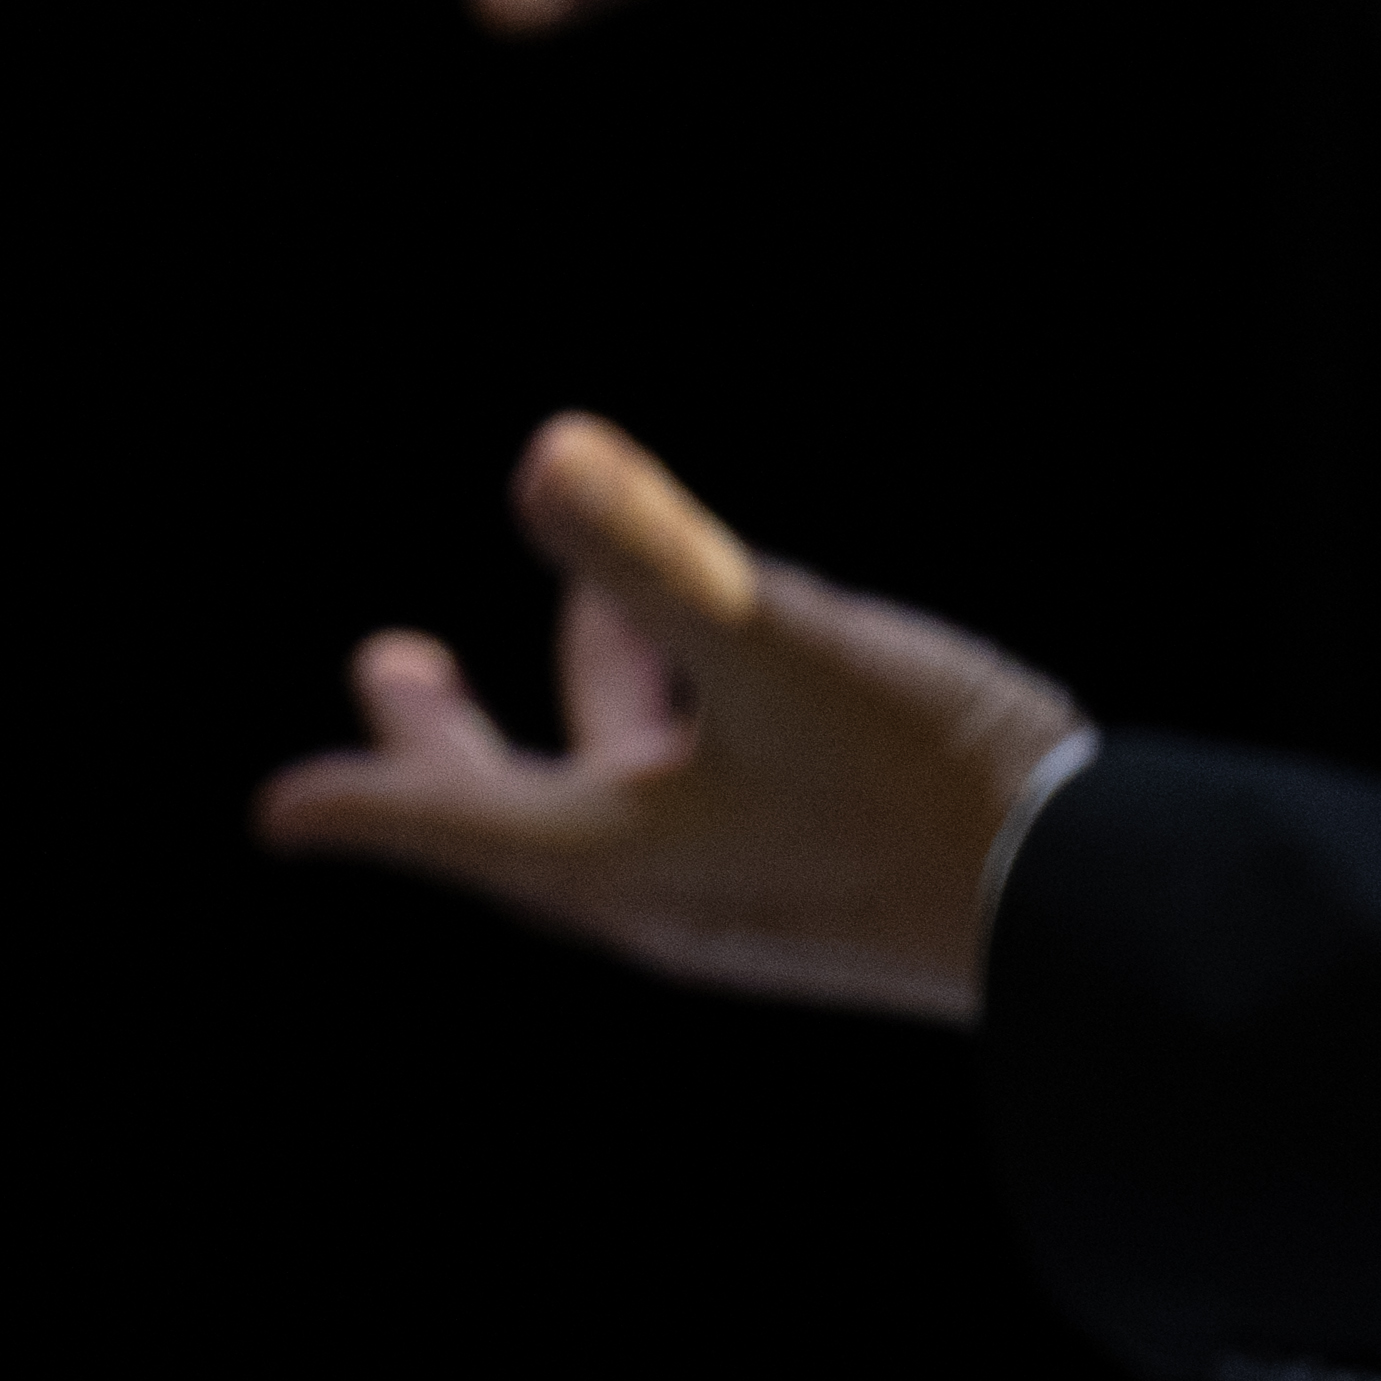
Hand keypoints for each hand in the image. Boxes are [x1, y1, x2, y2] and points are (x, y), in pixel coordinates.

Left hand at [253, 413, 1082, 1018]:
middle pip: (515, 811)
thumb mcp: (781, 646)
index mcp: (616, 861)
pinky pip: (712, 801)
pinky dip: (682, 725)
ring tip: (576, 607)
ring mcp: (751, 896)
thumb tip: (548, 455)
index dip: (358, 799)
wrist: (1105, 925)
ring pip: (623, 793)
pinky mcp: (830, 885)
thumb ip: (658, 558)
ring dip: (586, 700)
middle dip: (444, 739)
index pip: (445, 822)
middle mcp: (666, 893)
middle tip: (391, 664)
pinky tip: (735, 659)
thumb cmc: (930, 793)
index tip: (274, 814)